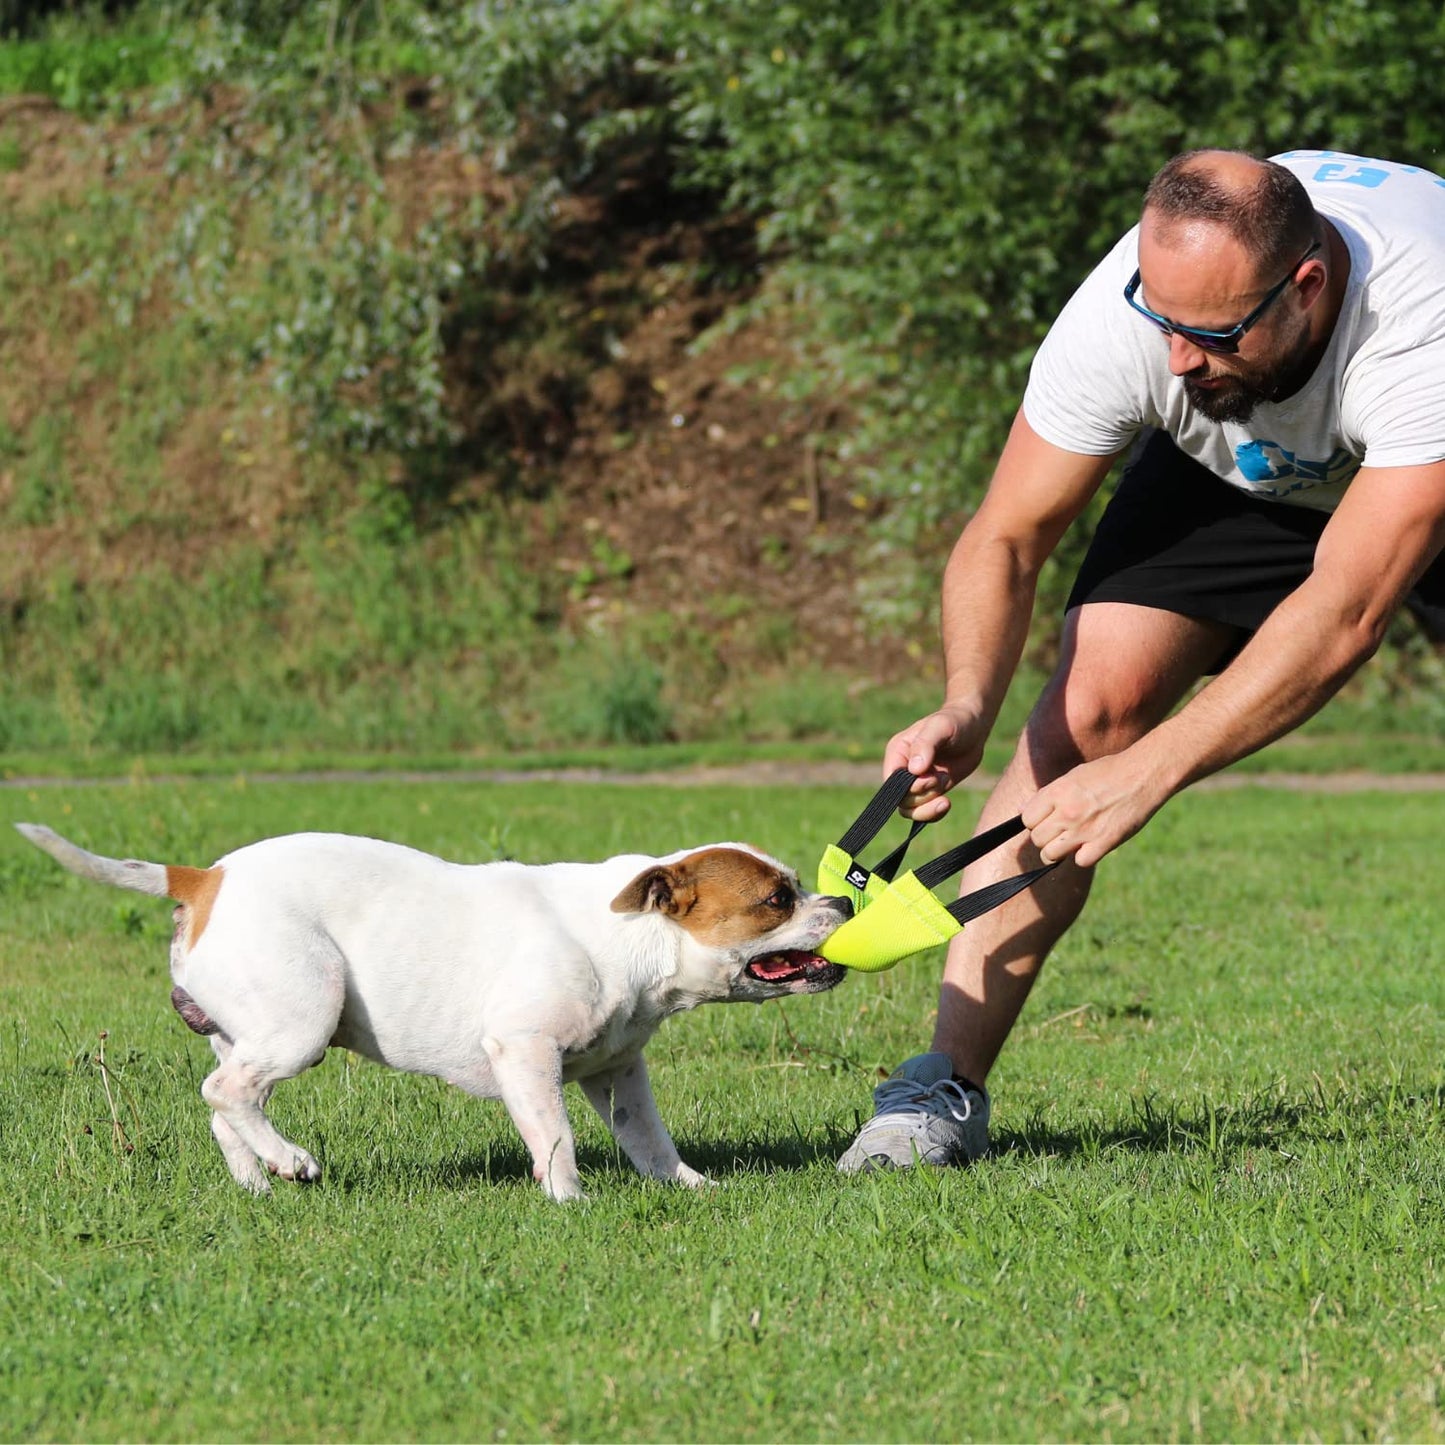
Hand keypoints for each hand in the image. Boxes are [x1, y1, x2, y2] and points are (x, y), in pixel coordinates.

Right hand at [882, 705, 987, 820]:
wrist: (974, 727)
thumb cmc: (954, 721)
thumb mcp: (940, 727)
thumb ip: (925, 745)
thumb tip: (915, 770)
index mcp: (898, 752)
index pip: (891, 781)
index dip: (907, 787)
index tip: (930, 778)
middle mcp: (903, 769)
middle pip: (901, 799)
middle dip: (922, 795)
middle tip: (941, 779)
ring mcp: (917, 782)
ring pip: (911, 809)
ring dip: (929, 804)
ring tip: (946, 786)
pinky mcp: (931, 790)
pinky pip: (925, 811)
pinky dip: (934, 813)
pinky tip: (947, 803)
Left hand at [1020, 751, 1170, 867]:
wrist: (1143, 775)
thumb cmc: (1108, 773)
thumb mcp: (1072, 776)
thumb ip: (1047, 795)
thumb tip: (1023, 811)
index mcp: (1057, 792)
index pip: (1027, 820)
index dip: (1034, 822)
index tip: (1045, 821)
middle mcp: (1067, 812)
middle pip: (1037, 839)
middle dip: (1045, 838)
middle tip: (1059, 833)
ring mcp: (1085, 829)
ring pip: (1050, 855)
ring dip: (1057, 853)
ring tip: (1069, 843)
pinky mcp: (1104, 842)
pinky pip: (1080, 861)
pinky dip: (1083, 857)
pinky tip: (1090, 846)